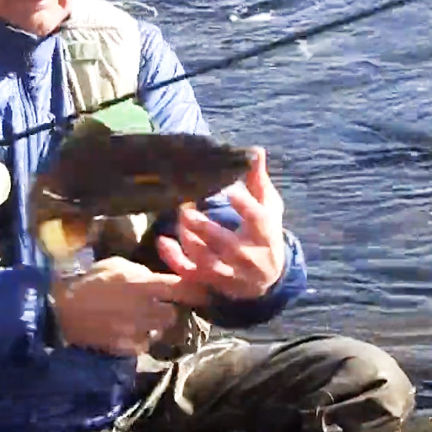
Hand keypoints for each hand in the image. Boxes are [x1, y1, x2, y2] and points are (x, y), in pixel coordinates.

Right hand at [50, 257, 208, 357]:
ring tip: (137, 319)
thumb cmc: (88, 281)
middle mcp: (144, 309)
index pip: (181, 288)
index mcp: (142, 284)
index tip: (205, 292)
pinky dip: (137, 338)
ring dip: (153, 325)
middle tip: (158, 307)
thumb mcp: (116, 265)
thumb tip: (157, 279)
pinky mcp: (126, 347)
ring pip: (158, 330)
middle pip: (172, 314)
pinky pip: (142, 344)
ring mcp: (136, 331)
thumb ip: (140, 272)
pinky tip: (124, 330)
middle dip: (168, 311)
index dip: (196, 290)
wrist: (62, 310)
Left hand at [155, 147, 286, 300]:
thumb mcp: (269, 207)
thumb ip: (258, 181)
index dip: (243, 204)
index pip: (256, 218)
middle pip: (222, 241)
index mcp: (264, 233)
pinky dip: (173, 258)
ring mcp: (228, 270)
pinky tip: (162, 240)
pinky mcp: (211, 280)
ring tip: (179, 218)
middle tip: (185, 207)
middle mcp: (246, 255)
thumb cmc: (266, 234)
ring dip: (187, 238)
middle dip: (201, 224)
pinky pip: (189, 272)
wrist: (267, 280)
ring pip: (204, 257)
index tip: (228, 190)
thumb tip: (255, 150)